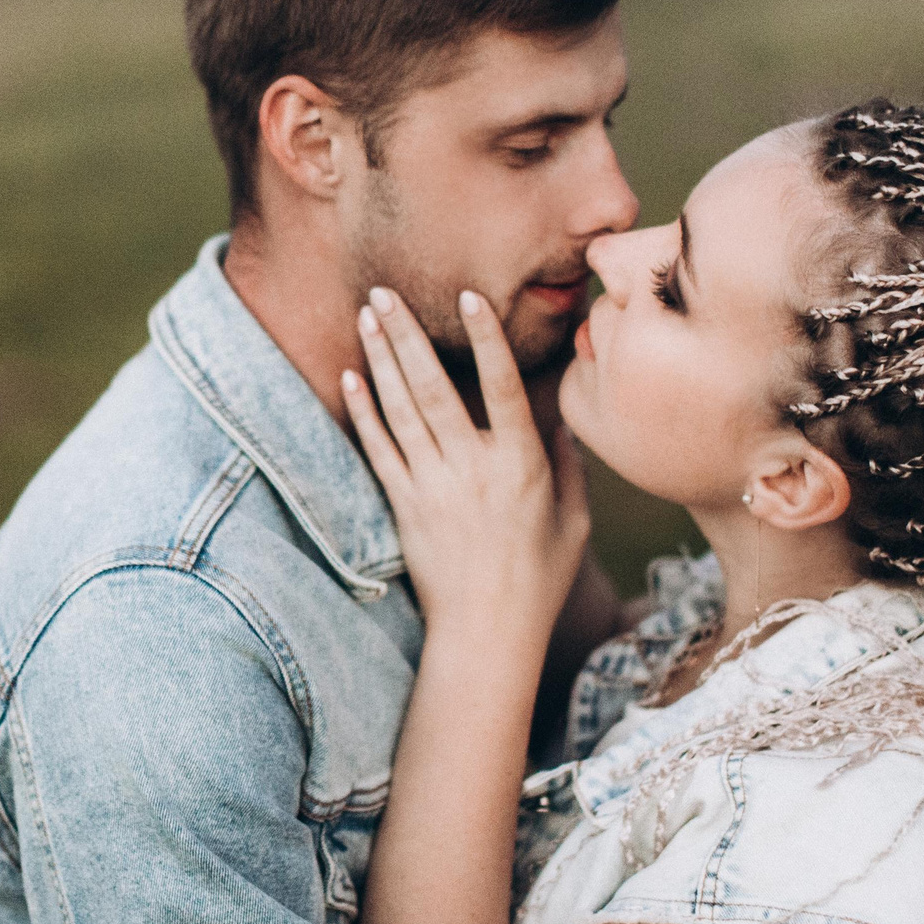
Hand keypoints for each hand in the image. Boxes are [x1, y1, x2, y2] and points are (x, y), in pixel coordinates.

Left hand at [344, 287, 590, 643]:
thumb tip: (562, 425)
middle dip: (408, 335)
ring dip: (381, 359)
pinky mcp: (403, 506)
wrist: (486, 633)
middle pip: (435, 388)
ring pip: (401, 411)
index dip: (486, 340)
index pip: (503, 388)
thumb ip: (568, 468)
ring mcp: (433, 486)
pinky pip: (378, 450)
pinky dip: (364, 411)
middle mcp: (473, 469)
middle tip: (384, 290)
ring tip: (367, 316)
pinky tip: (351, 376)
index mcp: (522, 466)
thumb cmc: (538, 580)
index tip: (468, 296)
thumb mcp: (572, 522)